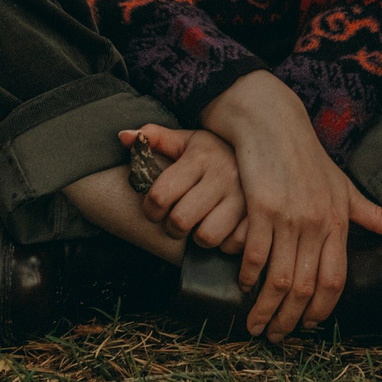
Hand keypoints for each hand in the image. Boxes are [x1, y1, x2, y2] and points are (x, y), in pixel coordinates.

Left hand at [120, 124, 247, 249]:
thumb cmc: (211, 152)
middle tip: (175, 221)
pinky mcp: (257, 216)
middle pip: (180, 221)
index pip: (161, 195)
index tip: (154, 208)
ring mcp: (243, 198)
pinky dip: (223, 243)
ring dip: (197, 236)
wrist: (258, 151)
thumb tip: (123, 136)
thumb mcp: (184, 140)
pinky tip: (221, 229)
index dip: (150, 209)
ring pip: (206, 237)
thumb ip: (154, 137)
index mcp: (200, 157)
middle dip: (171, 226)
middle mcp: (223, 176)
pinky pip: (233, 245)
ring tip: (198, 225)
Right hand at [199, 71, 381, 337]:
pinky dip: (249, 277)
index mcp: (338, 221)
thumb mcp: (344, 186)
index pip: (335, 280)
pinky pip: (255, 255)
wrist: (272, 122)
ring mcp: (288, 216)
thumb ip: (374, 213)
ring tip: (255, 324)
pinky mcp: (261, 207)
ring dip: (265, 308)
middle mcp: (317, 223)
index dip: (321, 309)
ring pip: (278, 279)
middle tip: (276, 337)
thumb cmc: (308, 157)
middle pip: (304, 287)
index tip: (307, 325)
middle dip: (289, 320)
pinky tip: (244, 285)